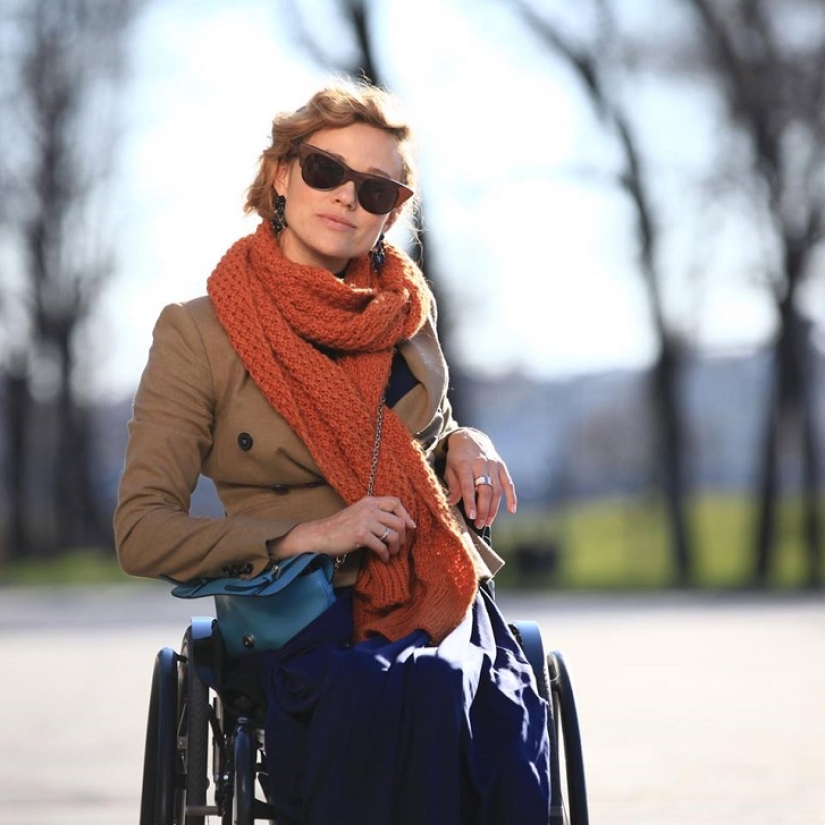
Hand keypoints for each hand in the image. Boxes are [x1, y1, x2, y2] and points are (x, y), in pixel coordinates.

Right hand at [274, 496, 415, 563]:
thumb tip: (397, 524)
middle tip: (399, 546)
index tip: (410, 527)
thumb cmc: (340, 527)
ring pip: (393, 535)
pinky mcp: (361, 534)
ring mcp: (365, 521)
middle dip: (403, 536)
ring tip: (391, 553)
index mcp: (369, 501)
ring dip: (395, 547)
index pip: (396, 502)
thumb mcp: (358, 512)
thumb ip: (374, 513)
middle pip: (398, 521)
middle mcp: (369, 508)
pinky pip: (382, 546)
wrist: (320, 535)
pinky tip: (383, 558)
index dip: (406, 515)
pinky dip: (385, 555)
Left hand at [443, 428, 516, 528]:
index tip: (471, 516)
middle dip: (483, 509)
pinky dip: (511, 497)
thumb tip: (452, 502)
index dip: (470, 502)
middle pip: (485, 490)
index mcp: (465, 464)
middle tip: (479, 524)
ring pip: (497, 490)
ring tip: (487, 522)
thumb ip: (453, 485)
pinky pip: (508, 483)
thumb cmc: (456, 456)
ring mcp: (493, 464)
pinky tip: (512, 510)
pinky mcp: (501, 466)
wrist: (469, 437)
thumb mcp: (449, 468)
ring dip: (494, 508)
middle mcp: (481, 464)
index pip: (468, 486)